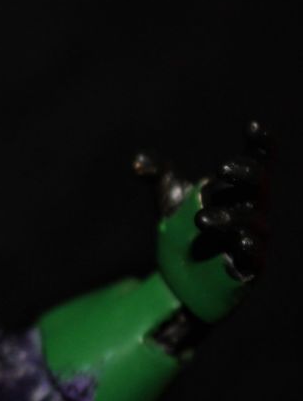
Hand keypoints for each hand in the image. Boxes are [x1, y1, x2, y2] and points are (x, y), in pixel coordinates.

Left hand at [134, 121, 272, 321]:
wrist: (179, 275)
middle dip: (246, 174)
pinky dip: (246, 246)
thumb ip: (158, 174)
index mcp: (238, 190)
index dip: (262, 143)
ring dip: (229, 217)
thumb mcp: (170, 197)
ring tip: (199, 220)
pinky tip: (236, 243)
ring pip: (253, 222)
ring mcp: (253, 238)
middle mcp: (252, 209)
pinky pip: (254, 255)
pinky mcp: (249, 266)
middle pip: (261, 186)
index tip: (252, 126)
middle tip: (221, 169)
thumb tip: (137, 162)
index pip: (259, 161)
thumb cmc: (184, 228)